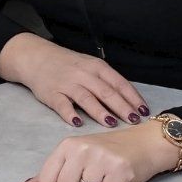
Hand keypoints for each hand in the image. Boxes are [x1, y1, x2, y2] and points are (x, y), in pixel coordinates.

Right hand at [0, 33, 149, 128]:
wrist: (37, 58)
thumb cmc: (68, 65)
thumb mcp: (90, 66)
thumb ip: (106, 82)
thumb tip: (130, 102)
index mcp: (96, 67)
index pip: (119, 83)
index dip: (132, 97)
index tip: (144, 111)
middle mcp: (84, 74)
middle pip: (106, 92)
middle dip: (122, 107)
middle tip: (134, 121)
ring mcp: (67, 84)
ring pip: (87, 98)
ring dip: (100, 111)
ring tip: (111, 123)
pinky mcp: (52, 94)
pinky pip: (62, 105)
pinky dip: (70, 114)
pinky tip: (78, 123)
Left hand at [23, 123, 172, 181]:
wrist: (146, 142)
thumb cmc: (110, 151)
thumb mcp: (78, 155)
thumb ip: (54, 171)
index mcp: (68, 145)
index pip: (48, 181)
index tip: (74, 180)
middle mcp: (82, 149)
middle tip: (93, 179)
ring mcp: (101, 158)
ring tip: (106, 177)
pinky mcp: (119, 169)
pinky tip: (118, 179)